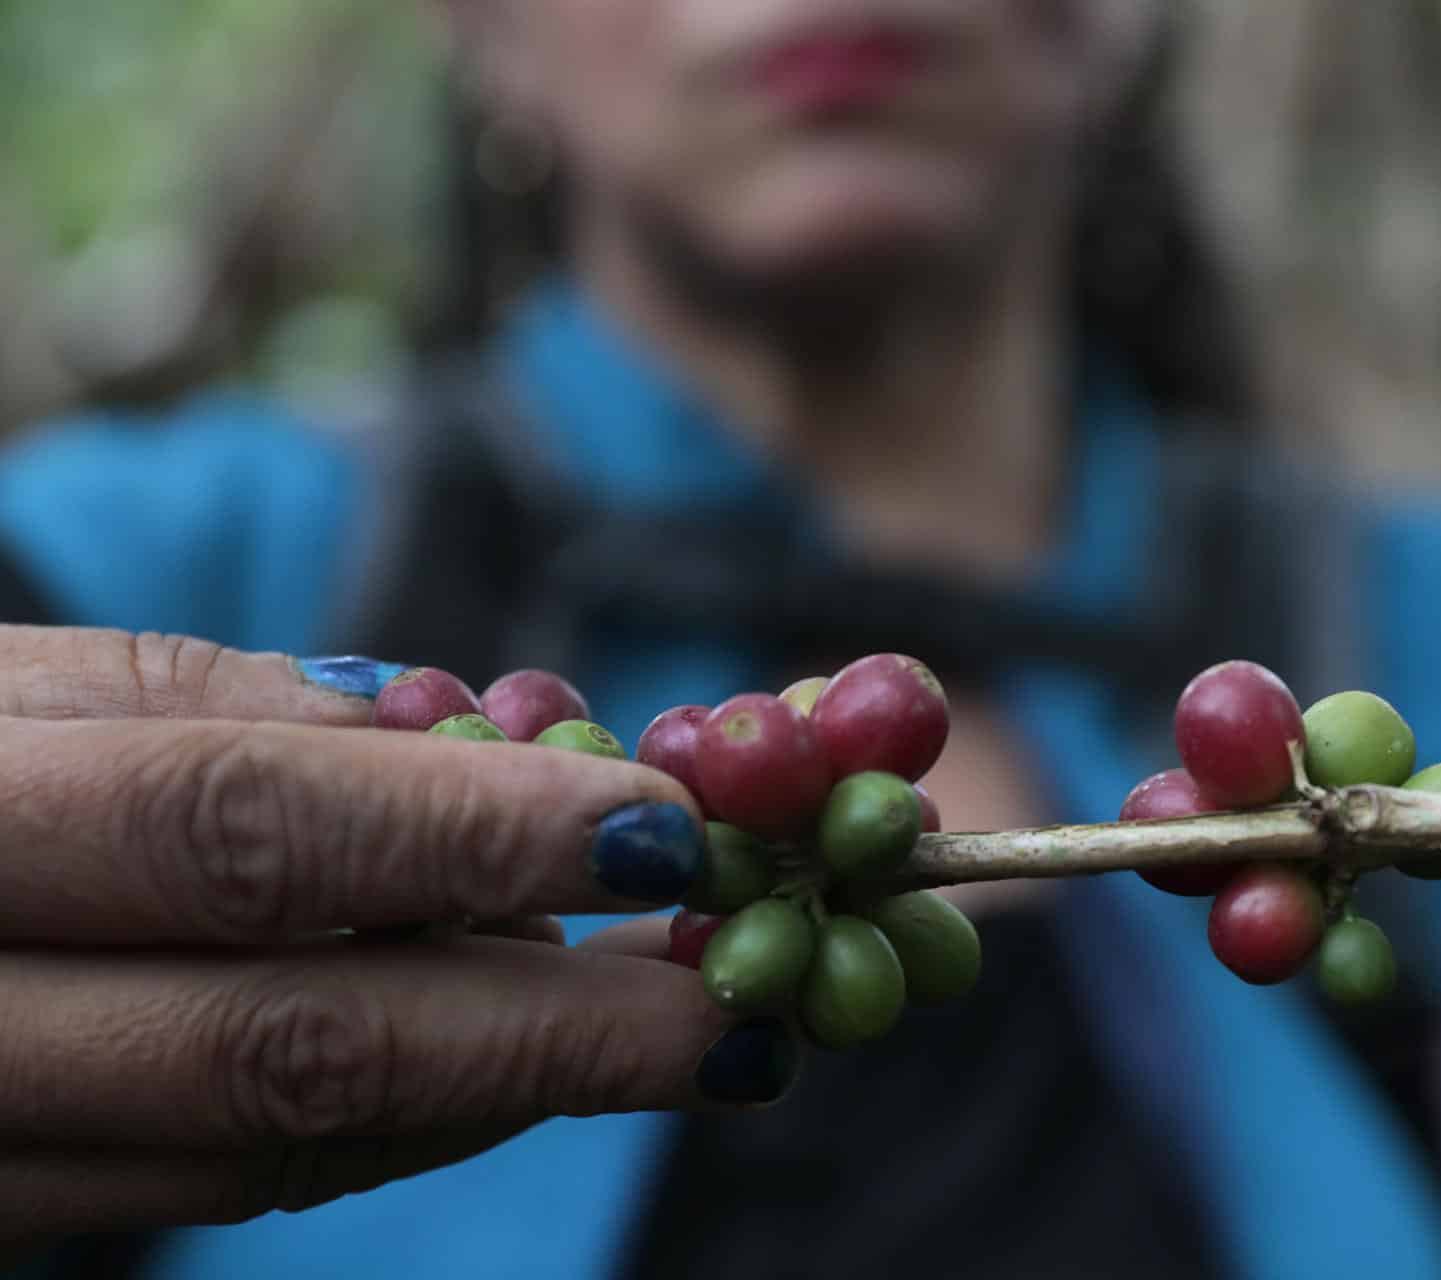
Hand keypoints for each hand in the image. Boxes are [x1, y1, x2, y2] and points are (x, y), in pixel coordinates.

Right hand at [0, 628, 792, 1248]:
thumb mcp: (1, 682)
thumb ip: (217, 712)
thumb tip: (466, 744)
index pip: (235, 834)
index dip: (467, 838)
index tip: (665, 830)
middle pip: (285, 1044)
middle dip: (547, 1033)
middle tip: (742, 1011)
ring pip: (271, 1144)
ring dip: (498, 1092)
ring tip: (671, 1035)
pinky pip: (220, 1183)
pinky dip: (390, 1125)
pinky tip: (511, 1063)